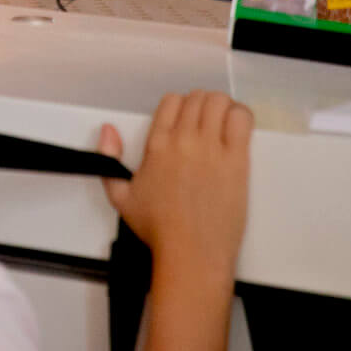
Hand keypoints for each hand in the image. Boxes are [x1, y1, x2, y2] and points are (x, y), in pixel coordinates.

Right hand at [97, 92, 252, 276]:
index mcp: (157, 144)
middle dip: (203, 105)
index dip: (181, 105)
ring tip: (225, 122)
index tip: (187, 119)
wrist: (191, 252)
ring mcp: (211, 149)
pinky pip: (241, 119)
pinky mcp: (237, 160)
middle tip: (208, 122)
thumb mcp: (121, 197)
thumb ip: (109, 159)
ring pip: (219, 102)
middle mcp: (184, 140)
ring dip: (222, 106)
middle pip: (197, 98)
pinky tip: (239, 128)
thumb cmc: (160, 229)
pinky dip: (242, 115)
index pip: (172, 101)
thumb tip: (108, 131)